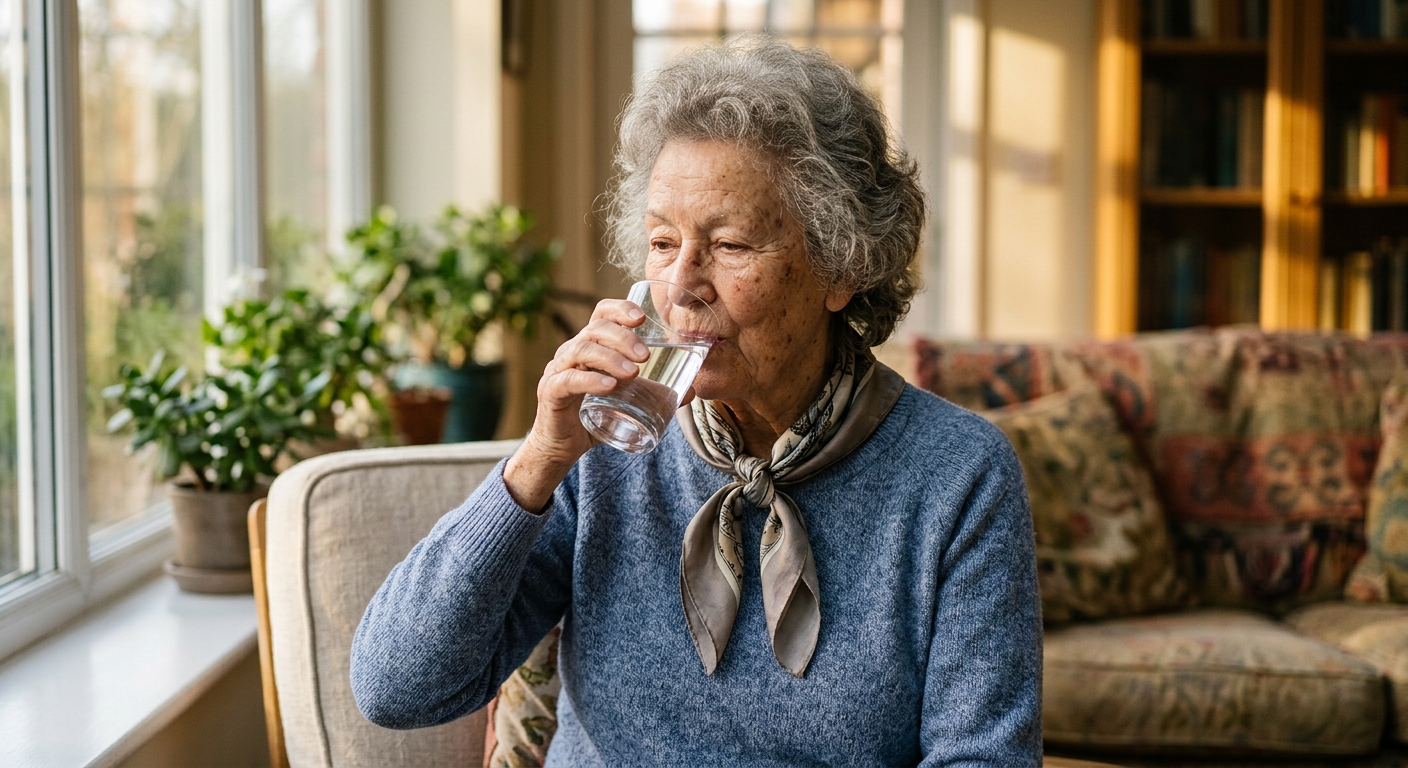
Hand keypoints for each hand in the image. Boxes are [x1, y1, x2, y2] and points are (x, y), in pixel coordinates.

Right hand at [504, 299, 648, 510]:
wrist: (563, 447)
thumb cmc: (594, 416)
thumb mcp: (629, 400)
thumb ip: (655, 393)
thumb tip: (692, 392)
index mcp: (590, 346)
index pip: (601, 314)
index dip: (619, 309)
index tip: (642, 317)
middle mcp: (572, 352)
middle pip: (595, 329)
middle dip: (623, 337)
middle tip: (646, 356)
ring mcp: (558, 370)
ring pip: (581, 350)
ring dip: (610, 357)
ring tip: (633, 372)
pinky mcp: (551, 393)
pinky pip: (568, 380)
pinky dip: (590, 381)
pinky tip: (609, 386)